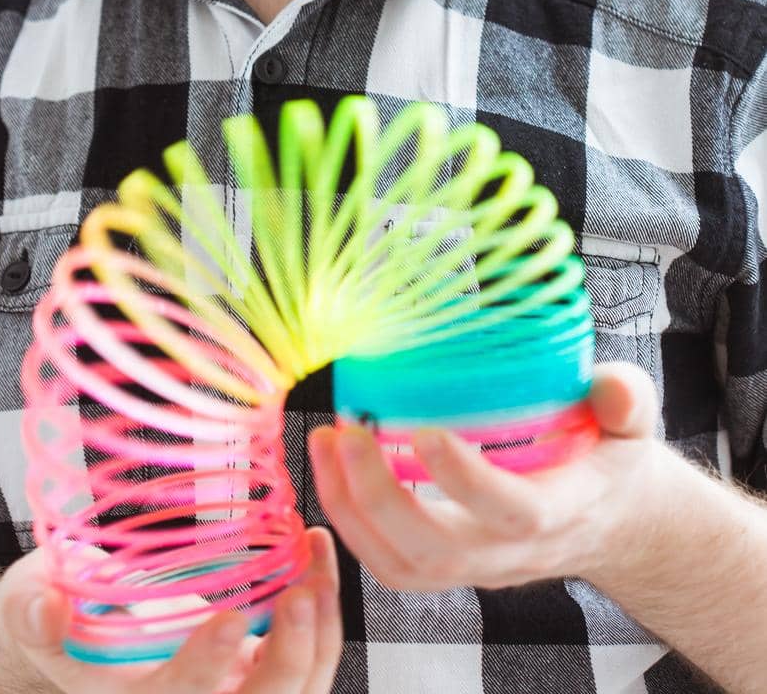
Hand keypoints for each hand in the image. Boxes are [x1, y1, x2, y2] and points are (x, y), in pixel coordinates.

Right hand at [0, 527, 342, 691]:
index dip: (205, 668)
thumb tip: (48, 607)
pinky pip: (308, 655)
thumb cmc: (54, 610)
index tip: (227, 620)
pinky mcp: (259, 667)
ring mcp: (234, 692)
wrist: (82, 621)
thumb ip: (31, 609)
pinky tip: (318, 551)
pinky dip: (322, 609)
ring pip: (299, 687)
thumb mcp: (27, 605)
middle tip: (301, 592)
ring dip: (320, 630)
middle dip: (289, 658)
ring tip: (318, 556)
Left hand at [307, 361, 669, 592]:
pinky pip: (391, 566)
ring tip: (323, 444)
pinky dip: (351, 525)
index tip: (424, 432)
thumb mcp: (635, 423)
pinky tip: (329, 470)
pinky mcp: (451, 566)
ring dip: (352, 511)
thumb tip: (612, 391)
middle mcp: (512, 551)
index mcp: (562, 510)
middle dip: (380, 497)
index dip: (467, 480)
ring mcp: (478, 566)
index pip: (513, 511)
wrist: (613, 521)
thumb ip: (628, 400)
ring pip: (403, 567)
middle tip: (345, 432)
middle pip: (438, 551)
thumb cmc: (612, 459)